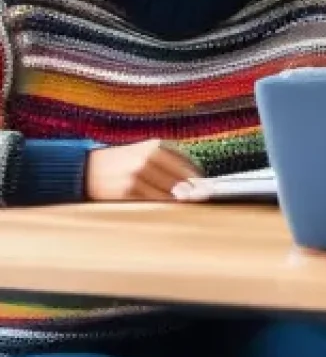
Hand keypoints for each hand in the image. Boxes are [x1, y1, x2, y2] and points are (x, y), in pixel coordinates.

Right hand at [85, 140, 200, 201]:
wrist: (85, 170)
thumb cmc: (121, 162)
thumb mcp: (143, 152)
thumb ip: (167, 161)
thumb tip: (195, 179)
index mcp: (152, 146)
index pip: (184, 165)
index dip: (198, 178)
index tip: (208, 187)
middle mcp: (145, 160)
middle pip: (178, 181)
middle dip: (192, 192)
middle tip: (203, 198)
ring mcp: (134, 177)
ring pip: (165, 194)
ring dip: (178, 202)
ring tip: (187, 206)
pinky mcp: (124, 193)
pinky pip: (149, 203)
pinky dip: (160, 207)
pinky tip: (166, 209)